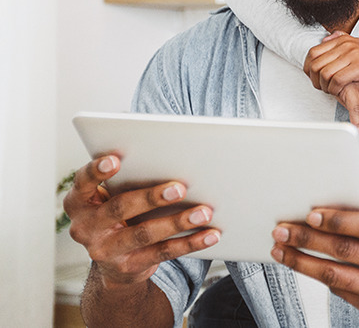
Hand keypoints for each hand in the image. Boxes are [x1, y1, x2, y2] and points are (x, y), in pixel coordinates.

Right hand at [64, 155, 219, 286]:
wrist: (114, 262)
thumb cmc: (119, 213)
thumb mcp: (112, 196)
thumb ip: (128, 180)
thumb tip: (174, 161)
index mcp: (80, 202)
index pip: (83, 182)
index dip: (97, 171)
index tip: (116, 160)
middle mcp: (86, 227)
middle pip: (120, 207)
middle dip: (151, 197)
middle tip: (180, 188)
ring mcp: (105, 250)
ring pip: (144, 233)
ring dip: (178, 221)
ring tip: (204, 212)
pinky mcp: (128, 266)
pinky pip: (163, 253)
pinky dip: (190, 242)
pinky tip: (210, 234)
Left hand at [271, 202, 358, 318]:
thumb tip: (344, 210)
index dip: (339, 220)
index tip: (312, 214)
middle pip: (347, 252)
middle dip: (309, 240)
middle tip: (284, 230)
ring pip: (337, 276)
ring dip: (304, 262)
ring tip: (282, 250)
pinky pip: (341, 290)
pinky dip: (318, 276)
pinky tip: (303, 264)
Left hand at [304, 32, 358, 95]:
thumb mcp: (358, 46)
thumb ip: (341, 41)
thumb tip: (325, 39)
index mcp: (342, 40)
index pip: (313, 52)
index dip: (308, 68)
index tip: (314, 78)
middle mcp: (345, 45)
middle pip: (315, 63)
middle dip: (314, 80)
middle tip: (322, 88)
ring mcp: (352, 55)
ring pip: (324, 73)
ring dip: (324, 86)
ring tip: (331, 91)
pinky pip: (337, 80)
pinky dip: (334, 89)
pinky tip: (340, 92)